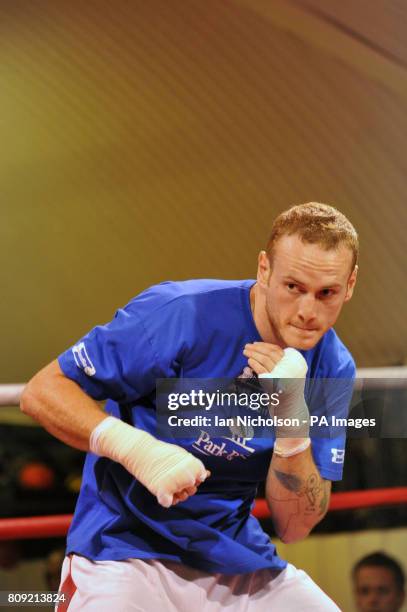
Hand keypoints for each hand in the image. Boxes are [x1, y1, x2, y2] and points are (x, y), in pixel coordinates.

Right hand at [90, 417, 209, 507]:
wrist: (140, 451)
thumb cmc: (161, 451)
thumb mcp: (180, 454)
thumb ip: (193, 465)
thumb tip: (206, 474)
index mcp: (193, 465)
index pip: (201, 477)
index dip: (194, 477)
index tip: (185, 472)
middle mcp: (187, 476)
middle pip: (193, 489)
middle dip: (186, 486)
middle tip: (175, 479)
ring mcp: (175, 484)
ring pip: (183, 497)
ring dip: (178, 494)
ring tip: (170, 485)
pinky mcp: (162, 491)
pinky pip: (169, 502)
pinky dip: (168, 500)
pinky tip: (165, 492)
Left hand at [243, 346, 309, 444]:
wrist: (290, 410)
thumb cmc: (285, 393)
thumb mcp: (285, 375)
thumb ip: (278, 363)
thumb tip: (261, 349)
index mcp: (295, 363)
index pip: (278, 350)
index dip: (265, 345)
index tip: (255, 343)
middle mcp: (291, 368)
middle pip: (271, 353)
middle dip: (257, 348)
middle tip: (247, 346)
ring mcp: (284, 375)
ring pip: (266, 360)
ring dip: (254, 354)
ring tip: (245, 352)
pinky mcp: (275, 382)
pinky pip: (263, 370)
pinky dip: (255, 364)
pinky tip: (249, 361)